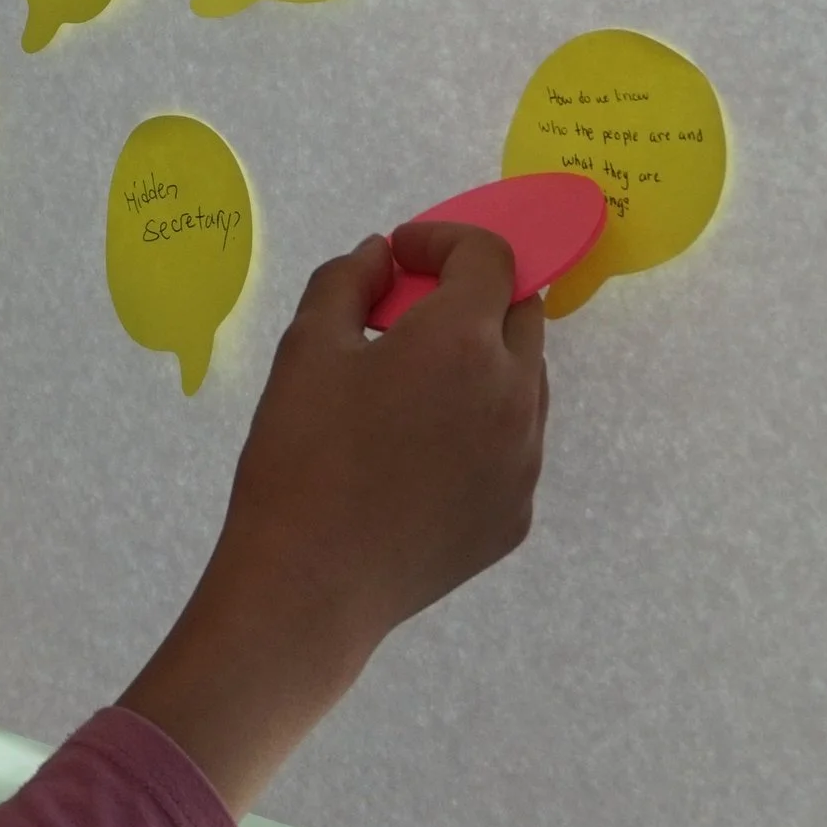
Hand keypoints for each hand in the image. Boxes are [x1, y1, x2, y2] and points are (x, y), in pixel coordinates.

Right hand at [119, 228, 544, 814]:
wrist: (310, 585)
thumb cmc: (300, 456)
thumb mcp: (306, 348)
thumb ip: (347, 282)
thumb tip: (381, 256)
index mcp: (465, 342)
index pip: (490, 257)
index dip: (446, 240)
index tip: (401, 256)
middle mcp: (515, 395)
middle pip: (522, 314)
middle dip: (474, 296)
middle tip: (410, 313)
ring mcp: (524, 462)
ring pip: (526, 382)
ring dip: (484, 360)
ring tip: (416, 385)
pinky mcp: (515, 516)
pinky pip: (514, 446)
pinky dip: (482, 426)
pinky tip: (422, 452)